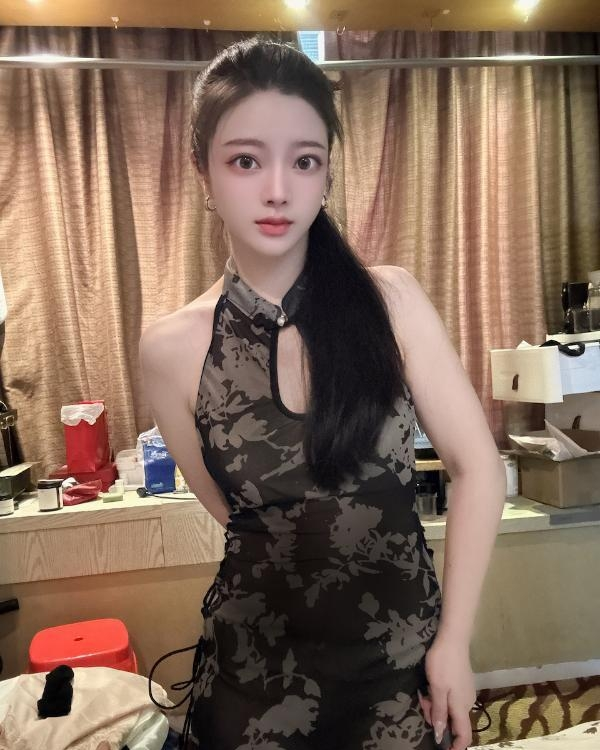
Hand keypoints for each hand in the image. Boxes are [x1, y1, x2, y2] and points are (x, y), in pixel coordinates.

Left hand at [417, 635, 475, 749]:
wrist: (452, 639)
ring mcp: (465, 692)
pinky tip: (431, 687)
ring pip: (450, 709)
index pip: (464, 735)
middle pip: (453, 721)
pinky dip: (439, 698)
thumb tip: (441, 736)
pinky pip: (450, 699)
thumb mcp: (437, 688)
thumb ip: (439, 712)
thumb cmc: (443, 663)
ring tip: (424, 693)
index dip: (456, 747)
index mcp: (462, 707)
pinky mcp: (462, 683)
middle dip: (437, 719)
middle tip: (423, 704)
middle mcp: (467, 702)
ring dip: (436, 706)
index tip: (444, 749)